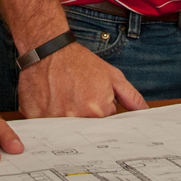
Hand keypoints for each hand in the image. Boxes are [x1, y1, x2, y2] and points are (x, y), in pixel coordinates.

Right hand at [18, 44, 147, 117]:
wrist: (48, 49)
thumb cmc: (79, 62)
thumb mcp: (112, 76)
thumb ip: (130, 96)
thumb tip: (144, 112)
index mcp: (97, 111)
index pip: (103, 129)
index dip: (98, 117)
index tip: (92, 108)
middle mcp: (76, 118)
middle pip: (83, 131)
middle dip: (82, 120)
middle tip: (76, 101)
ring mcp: (54, 118)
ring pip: (63, 130)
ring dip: (63, 120)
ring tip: (62, 99)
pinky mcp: (35, 117)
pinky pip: (43, 127)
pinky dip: (46, 118)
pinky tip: (48, 102)